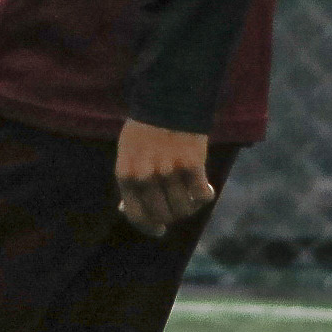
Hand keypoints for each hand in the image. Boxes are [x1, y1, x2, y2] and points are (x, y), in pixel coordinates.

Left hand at [115, 120, 213, 236]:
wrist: (167, 101)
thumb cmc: (145, 130)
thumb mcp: (127, 154)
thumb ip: (129, 182)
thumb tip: (125, 211)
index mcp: (126, 174)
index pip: (137, 215)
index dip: (149, 227)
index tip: (160, 230)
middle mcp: (146, 176)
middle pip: (163, 215)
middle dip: (171, 216)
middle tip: (178, 209)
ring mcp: (169, 172)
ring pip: (183, 208)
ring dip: (190, 207)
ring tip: (191, 197)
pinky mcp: (192, 165)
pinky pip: (202, 195)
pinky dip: (205, 195)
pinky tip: (206, 189)